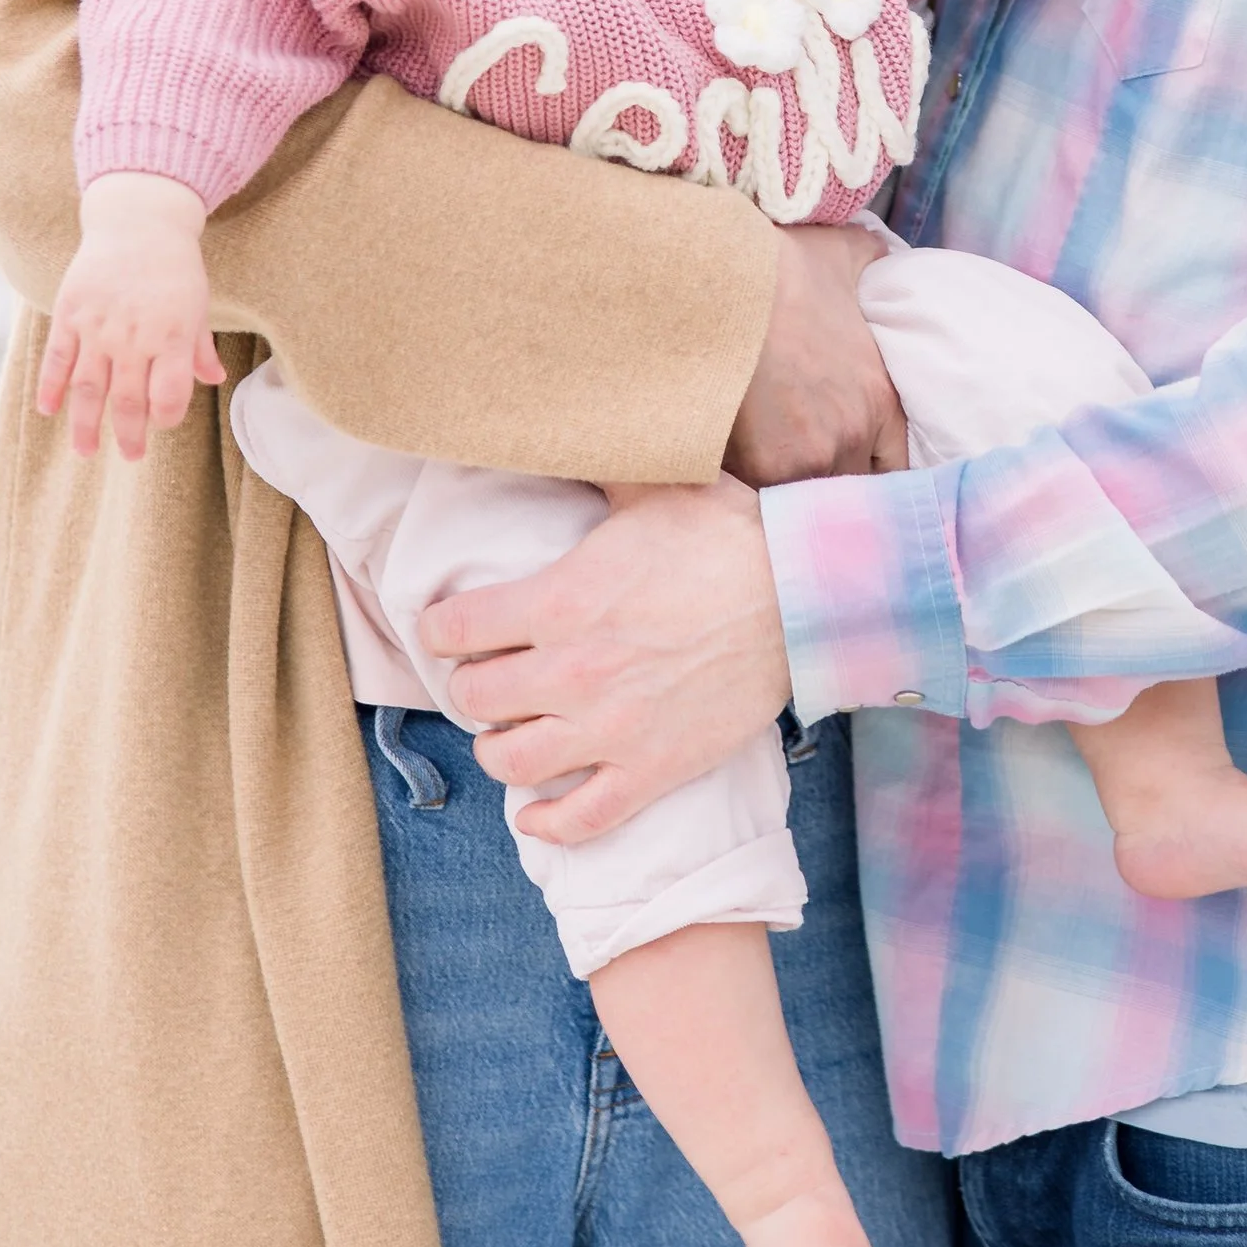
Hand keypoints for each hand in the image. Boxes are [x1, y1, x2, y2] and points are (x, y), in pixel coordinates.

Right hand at [38, 172, 224, 460]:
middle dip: (129, 434)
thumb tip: (214, 380)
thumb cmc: (174, 266)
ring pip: (88, 388)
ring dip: (85, 424)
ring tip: (86, 451)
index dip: (166, 417)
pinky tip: (49, 410)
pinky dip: (51, 387)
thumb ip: (199, 347)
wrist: (139, 220)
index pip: (168, 395)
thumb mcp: (197, 304)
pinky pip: (57, 359)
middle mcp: (133, 337)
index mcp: (171, 336)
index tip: (163, 423)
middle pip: (127, 400)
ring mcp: (98, 327)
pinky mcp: (70, 313)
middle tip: (131, 455)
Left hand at [421, 476, 791, 844]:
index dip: (442, 627)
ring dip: (500, 747)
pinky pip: (578, 821)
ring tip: (512, 731)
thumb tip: (556, 424)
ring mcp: (610, 729)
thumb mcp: (652, 483)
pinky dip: (547, 822)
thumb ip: (594, 463)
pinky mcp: (651, 770)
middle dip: (473, 684)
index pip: (452, 629)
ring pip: (511, 763)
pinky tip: (536, 809)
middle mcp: (570, 672)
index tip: (449, 627)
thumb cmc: (729, 533)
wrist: (804, 597)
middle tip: (491, 674)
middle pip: (473, 699)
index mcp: (558, 602)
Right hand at [724, 222, 907, 483]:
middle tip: (804, 464)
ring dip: (791, 486)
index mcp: (879, 397)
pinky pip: (762, 496)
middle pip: (852, 487)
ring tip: (769, 469)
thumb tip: (886, 255)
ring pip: (807, 498)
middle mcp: (851, 436)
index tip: (852, 459)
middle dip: (831, 479)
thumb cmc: (779, 267)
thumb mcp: (843, 253)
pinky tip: (737, 465)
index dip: (874, 465)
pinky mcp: (758, 468)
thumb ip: (874, 263)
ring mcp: (805, 458)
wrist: (716, 282)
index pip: (898, 465)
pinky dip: (752, 484)